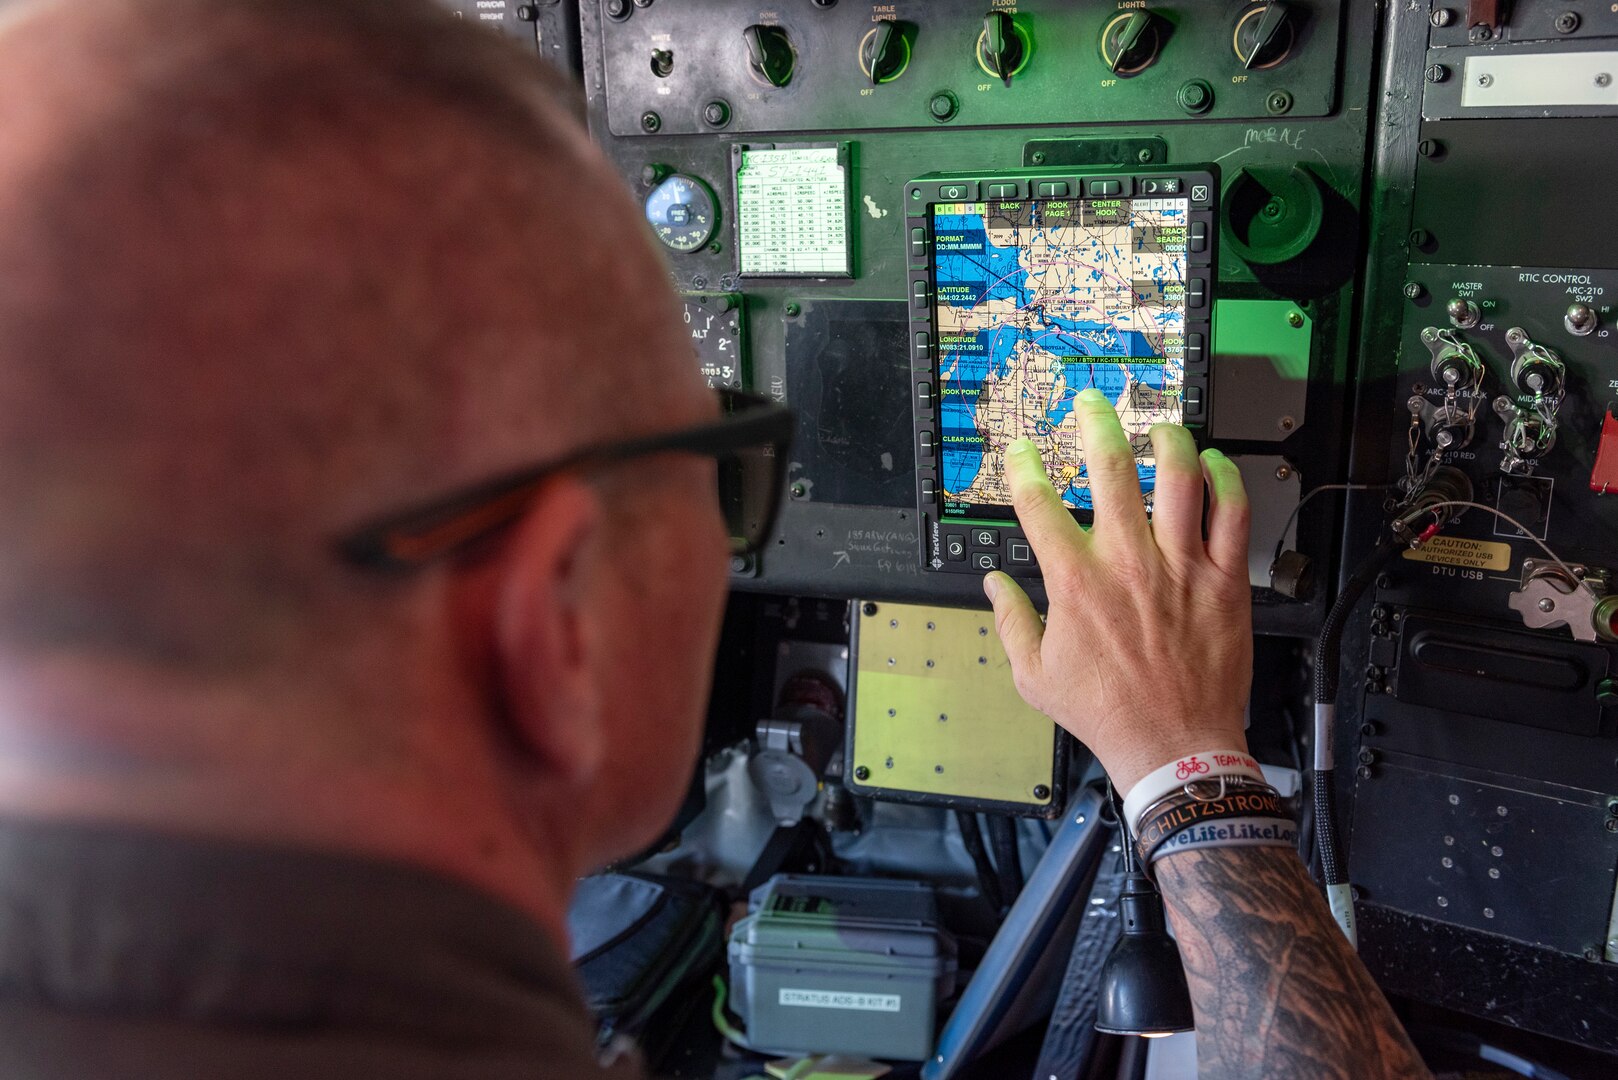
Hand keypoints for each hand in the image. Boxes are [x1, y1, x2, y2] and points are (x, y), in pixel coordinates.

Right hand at [984, 388, 1252, 795]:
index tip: (1023, 452)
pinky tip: (1214, 466)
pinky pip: (1233, 513)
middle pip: (1112, 468)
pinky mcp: (1224, 580)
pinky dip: (1226, 480)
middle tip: (1091, 405)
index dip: (1024, 466)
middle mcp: (1128, 563)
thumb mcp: (1035, 675)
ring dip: (1167, 440)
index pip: (1038, 503)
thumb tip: (994, 588)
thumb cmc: (1107, 713)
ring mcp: (1181, 567)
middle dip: (1096, 424)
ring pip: (1180, 477)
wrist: (1172, 747)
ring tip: (1159, 428)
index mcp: (1075, 583)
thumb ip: (1011, 623)